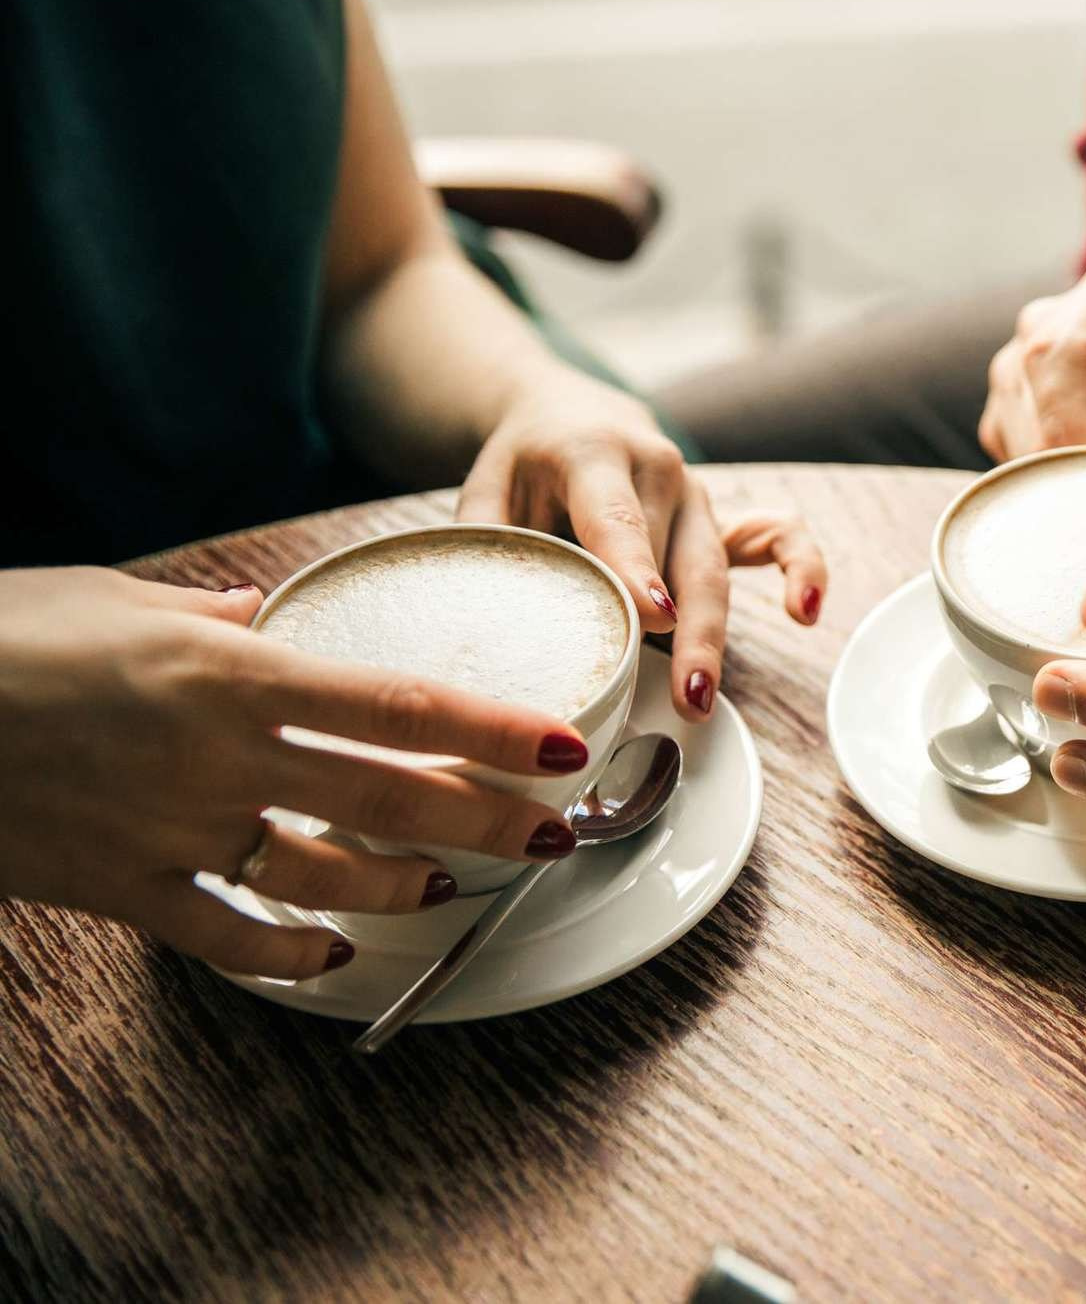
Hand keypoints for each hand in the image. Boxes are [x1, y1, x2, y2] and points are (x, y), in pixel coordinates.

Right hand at [0, 569, 601, 977]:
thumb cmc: (0, 635)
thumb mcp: (117, 597)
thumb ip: (213, 616)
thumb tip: (267, 612)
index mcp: (231, 675)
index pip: (399, 703)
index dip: (493, 728)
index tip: (562, 741)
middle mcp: (218, 758)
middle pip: (389, 798)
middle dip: (488, 821)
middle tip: (554, 831)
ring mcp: (172, 832)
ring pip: (325, 877)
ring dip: (405, 887)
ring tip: (454, 884)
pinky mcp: (120, 890)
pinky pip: (226, 937)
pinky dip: (289, 953)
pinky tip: (334, 956)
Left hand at [458, 372, 827, 717]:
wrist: (569, 411)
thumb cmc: (525, 464)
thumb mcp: (486, 492)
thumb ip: (490, 549)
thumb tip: (485, 624)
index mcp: (595, 453)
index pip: (618, 519)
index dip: (637, 570)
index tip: (653, 618)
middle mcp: (658, 470)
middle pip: (678, 558)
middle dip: (685, 630)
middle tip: (685, 693)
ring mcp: (698, 494)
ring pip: (714, 570)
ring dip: (714, 634)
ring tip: (703, 695)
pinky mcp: (725, 515)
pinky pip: (780, 537)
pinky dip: (803, 568)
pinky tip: (805, 612)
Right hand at [979, 261, 1085, 488]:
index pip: (1058, 357)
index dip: (1062, 427)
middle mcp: (1051, 323)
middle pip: (1027, 404)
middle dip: (1064, 470)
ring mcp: (1021, 368)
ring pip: (1011, 440)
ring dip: (1058, 486)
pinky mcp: (1010, 415)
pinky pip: (1009, 464)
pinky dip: (1046, 493)